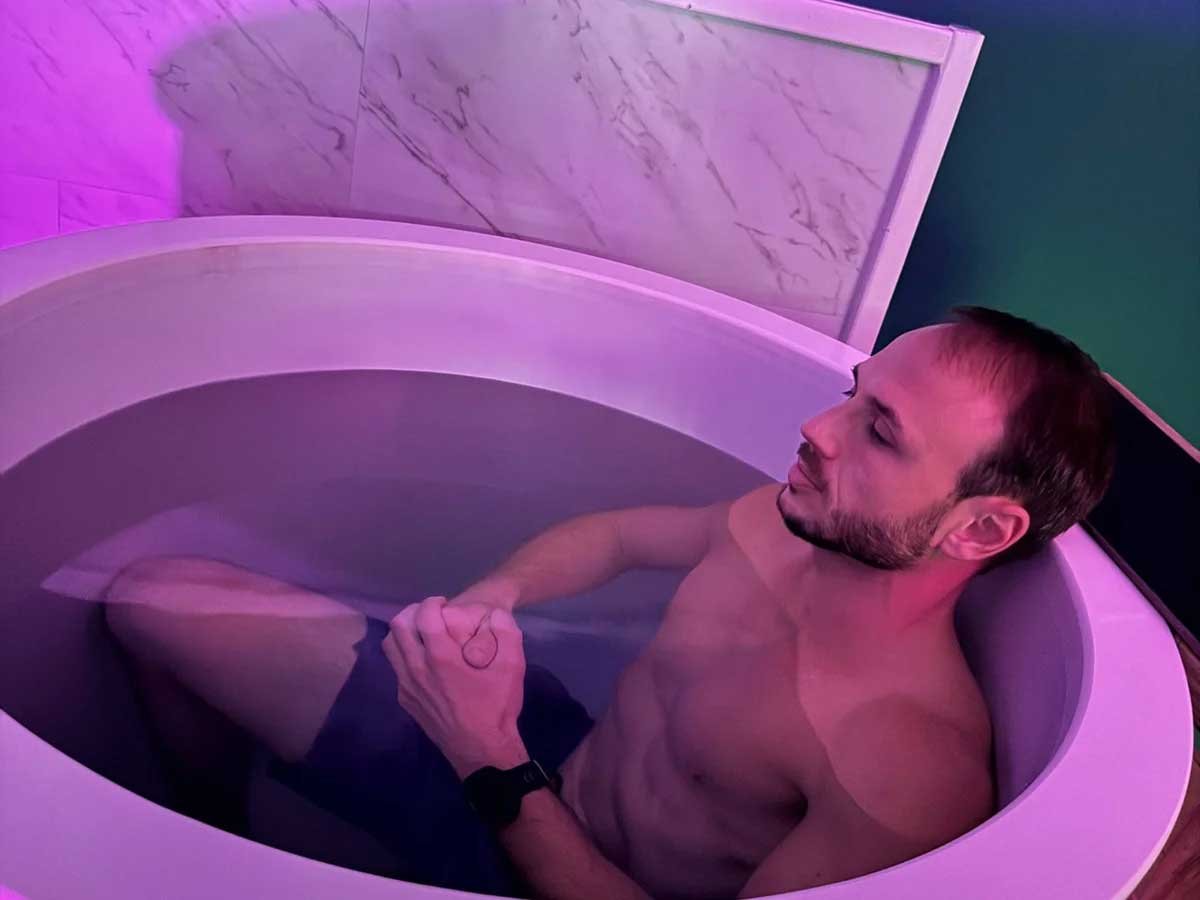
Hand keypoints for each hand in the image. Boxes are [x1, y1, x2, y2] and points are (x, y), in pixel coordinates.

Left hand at [383, 596, 528, 777]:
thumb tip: (495, 613)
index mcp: (441, 657)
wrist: (482, 749)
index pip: (424, 615)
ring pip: (390, 647)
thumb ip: (506, 632)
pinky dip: (404, 656)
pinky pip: (396, 669)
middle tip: (430, 614)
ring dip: (403, 633)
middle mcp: (417, 668)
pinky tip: (424, 662)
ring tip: (421, 633)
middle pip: (398, 626)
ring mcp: (407, 686)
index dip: (432, 603)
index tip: (442, 603)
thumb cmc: (497, 706)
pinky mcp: (406, 700)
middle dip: (413, 612)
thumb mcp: (513, 666)